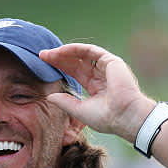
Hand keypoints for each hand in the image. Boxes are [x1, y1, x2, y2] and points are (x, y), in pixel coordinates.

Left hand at [38, 43, 155, 142]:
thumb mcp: (79, 110)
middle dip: (59, 58)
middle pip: (76, 62)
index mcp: (96, 87)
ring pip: (82, 55)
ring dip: (65, 52)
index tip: (45, 65)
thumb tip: (49, 97)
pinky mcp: (111, 61)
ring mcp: (106, 67)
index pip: (75, 73)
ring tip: (48, 54)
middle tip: (42, 56)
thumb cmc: (106, 118)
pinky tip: (61, 51)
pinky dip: (75, 49)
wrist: (125, 116)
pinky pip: (90, 50)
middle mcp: (101, 75)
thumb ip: (65, 102)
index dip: (60, 68)